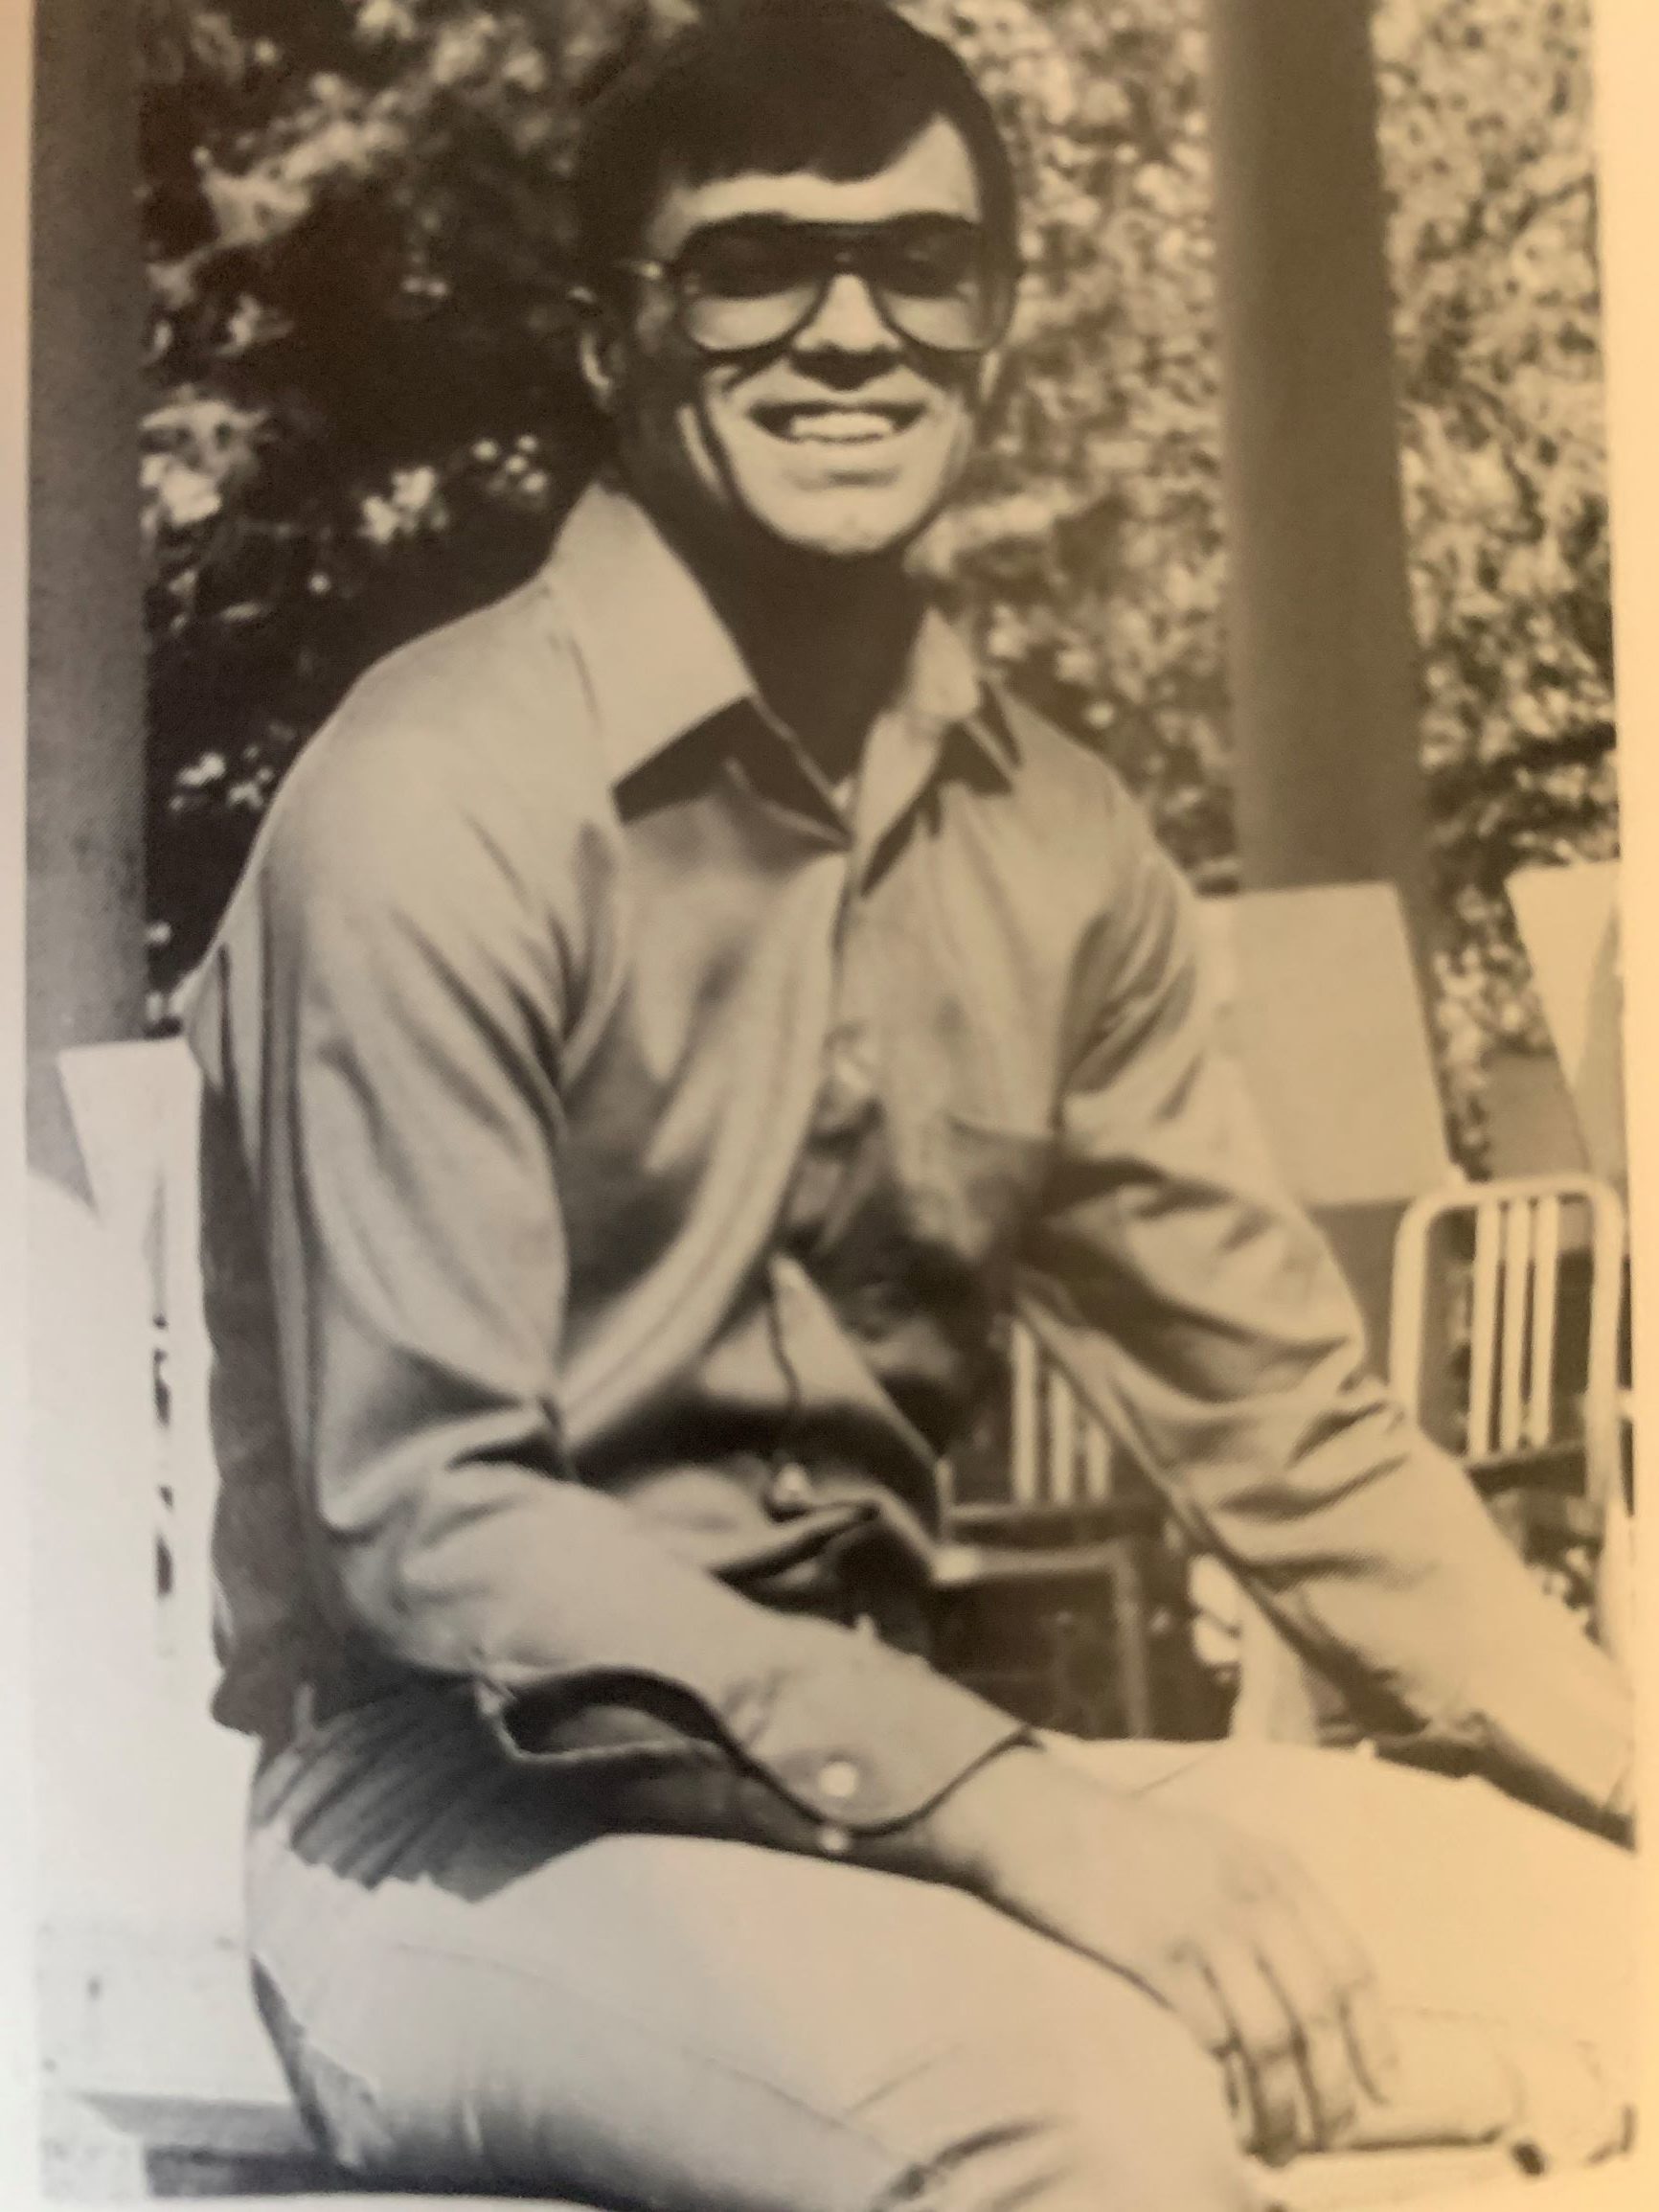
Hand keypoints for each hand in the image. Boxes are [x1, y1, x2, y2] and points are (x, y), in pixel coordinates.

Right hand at [918, 1744, 1398, 2163]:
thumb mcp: (1215, 1847)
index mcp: (1273, 1867)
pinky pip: (1210, 2039)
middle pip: (1316, 2012)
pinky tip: (1225, 2115)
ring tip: (1281, 2147)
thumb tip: (1314, 1990)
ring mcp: (1202, 1925)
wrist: (1043, 1817)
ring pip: (1271, 2038)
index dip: (1375, 2039)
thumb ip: (1266, 1901)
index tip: (1385, 2093)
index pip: (1350, 1966)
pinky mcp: (1154, 1956)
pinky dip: (1226, 2089)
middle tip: (1331, 2139)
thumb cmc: (1127, 1840)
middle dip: (1334, 2090)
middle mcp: (1249, 1895)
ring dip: (1284, 2107)